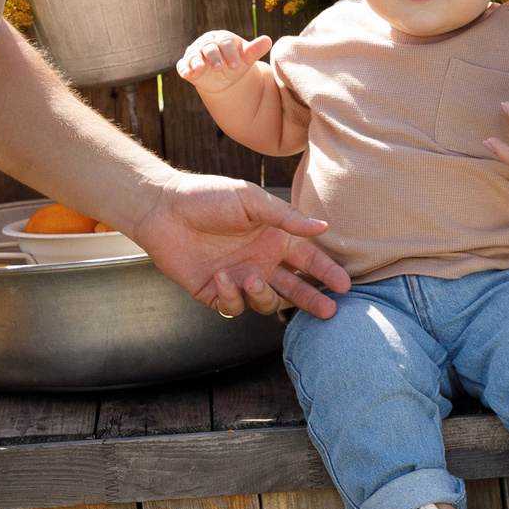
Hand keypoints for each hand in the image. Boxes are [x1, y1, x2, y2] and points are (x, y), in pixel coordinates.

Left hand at [129, 170, 351, 318]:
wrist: (163, 208)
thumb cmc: (208, 197)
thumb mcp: (250, 200)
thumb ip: (286, 218)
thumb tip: (323, 228)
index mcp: (274, 239)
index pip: (308, 260)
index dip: (327, 272)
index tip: (344, 286)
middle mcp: (261, 261)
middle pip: (294, 288)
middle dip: (312, 300)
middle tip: (329, 311)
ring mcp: (239, 279)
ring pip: (266, 302)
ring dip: (264, 295)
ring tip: (253, 279)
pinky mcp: (215, 293)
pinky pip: (234, 307)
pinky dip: (232, 297)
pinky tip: (223, 277)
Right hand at [177, 30, 271, 93]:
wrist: (224, 77)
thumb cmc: (236, 62)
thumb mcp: (246, 58)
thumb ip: (255, 50)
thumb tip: (268, 40)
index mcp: (222, 37)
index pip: (225, 43)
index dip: (230, 54)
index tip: (236, 66)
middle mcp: (206, 42)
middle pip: (209, 47)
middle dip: (213, 57)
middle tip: (219, 68)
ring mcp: (195, 53)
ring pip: (194, 54)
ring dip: (196, 60)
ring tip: (199, 68)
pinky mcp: (187, 64)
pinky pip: (183, 65)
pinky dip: (184, 68)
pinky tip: (186, 74)